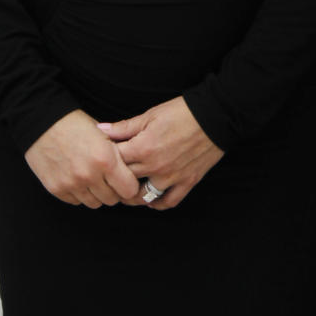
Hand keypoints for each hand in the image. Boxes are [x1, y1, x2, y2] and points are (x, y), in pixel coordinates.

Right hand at [24, 109, 140, 207]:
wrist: (42, 123)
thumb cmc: (75, 124)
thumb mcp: (103, 134)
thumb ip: (118, 155)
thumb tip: (133, 171)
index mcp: (105, 159)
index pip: (129, 189)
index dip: (130, 185)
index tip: (126, 179)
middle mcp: (89, 175)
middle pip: (112, 200)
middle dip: (114, 191)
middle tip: (109, 179)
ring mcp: (72, 184)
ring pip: (94, 203)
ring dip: (96, 194)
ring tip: (92, 178)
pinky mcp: (57, 189)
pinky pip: (76, 201)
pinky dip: (79, 193)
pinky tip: (77, 178)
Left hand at [98, 98, 223, 211]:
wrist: (215, 116)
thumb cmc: (182, 112)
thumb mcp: (151, 115)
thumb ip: (124, 127)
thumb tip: (100, 129)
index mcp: (143, 148)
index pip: (113, 161)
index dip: (105, 159)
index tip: (103, 156)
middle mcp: (155, 167)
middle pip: (124, 181)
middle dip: (115, 177)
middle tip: (111, 174)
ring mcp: (171, 177)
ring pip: (143, 197)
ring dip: (133, 194)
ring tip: (128, 187)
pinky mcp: (187, 182)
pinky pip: (168, 202)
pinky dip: (157, 203)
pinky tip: (150, 198)